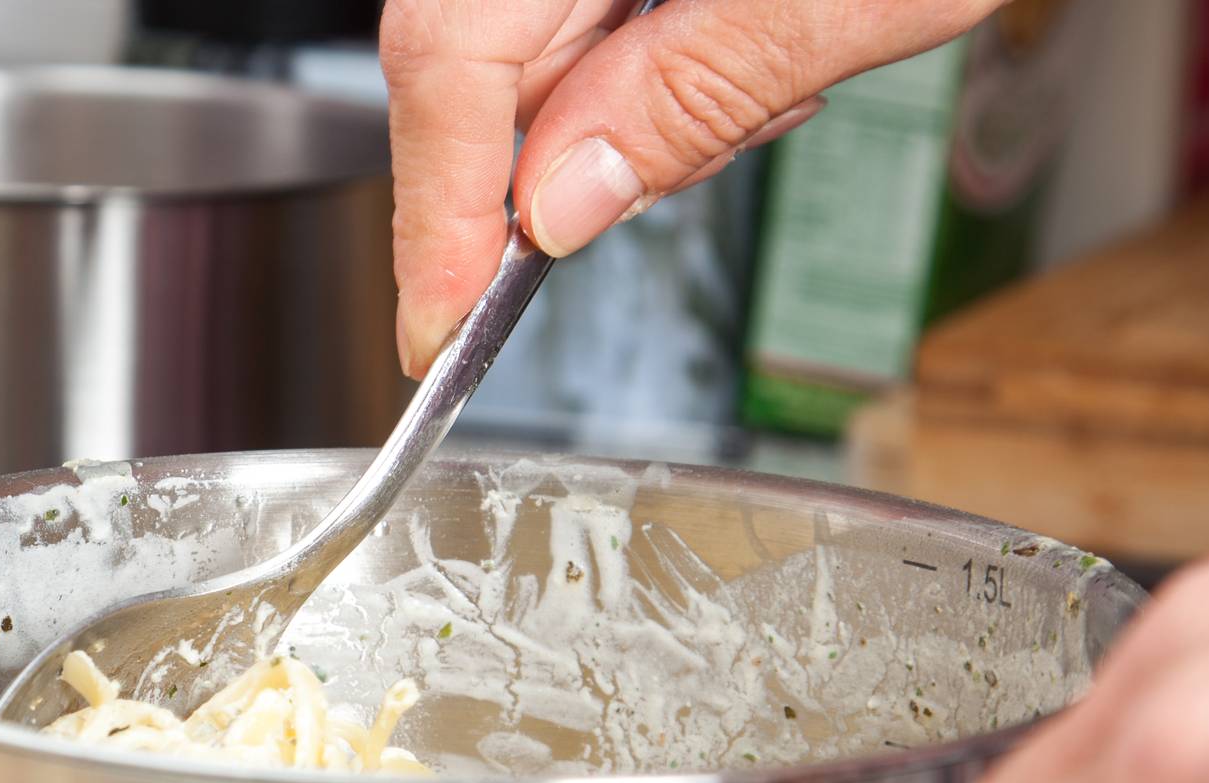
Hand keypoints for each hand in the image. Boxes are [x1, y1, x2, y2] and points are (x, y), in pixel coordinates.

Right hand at [378, 0, 997, 374]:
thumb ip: (692, 97)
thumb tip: (558, 207)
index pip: (447, 52)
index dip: (434, 205)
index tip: (440, 323)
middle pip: (479, 49)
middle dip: (559, 158)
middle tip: (674, 180)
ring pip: (540, 35)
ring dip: (631, 105)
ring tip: (773, 76)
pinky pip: (597, 2)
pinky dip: (661, 52)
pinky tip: (760, 39)